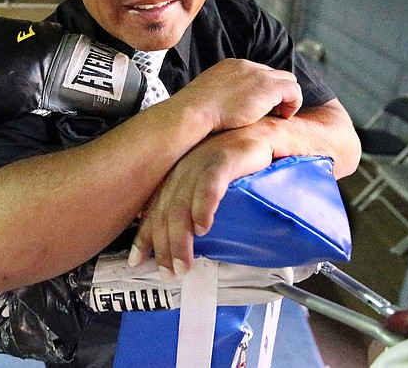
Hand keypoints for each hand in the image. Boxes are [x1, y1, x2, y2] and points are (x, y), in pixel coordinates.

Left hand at [128, 127, 274, 278]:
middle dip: (163, 246)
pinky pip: (209, 184)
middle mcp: (185, 167)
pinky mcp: (225, 156)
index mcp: (177, 175)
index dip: (144, 236)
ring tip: (183, 262)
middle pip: (164, 210)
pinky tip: (202, 227)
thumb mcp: (211, 186)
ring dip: (180, 238)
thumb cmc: (242, 162)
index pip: (152, 208)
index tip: (137, 260)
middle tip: (168, 272)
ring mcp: (203, 161)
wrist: (270, 136)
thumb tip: (187, 237)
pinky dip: (203, 207)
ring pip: (182, 202)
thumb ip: (194, 205)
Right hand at [173, 59, 302, 131]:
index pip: (257, 72)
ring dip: (286, 98)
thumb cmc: (195, 112)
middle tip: (272, 112)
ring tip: (279, 115)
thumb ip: (221, 95)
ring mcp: (259, 75)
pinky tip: (283, 117)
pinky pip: (294, 91)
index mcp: (231, 66)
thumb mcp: (208, 96)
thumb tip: (224, 108)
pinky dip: (293, 103)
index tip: (259, 107)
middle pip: (274, 74)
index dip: (262, 90)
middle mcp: (247, 66)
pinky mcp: (269, 87)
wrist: (194, 112)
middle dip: (276, 92)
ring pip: (287, 80)